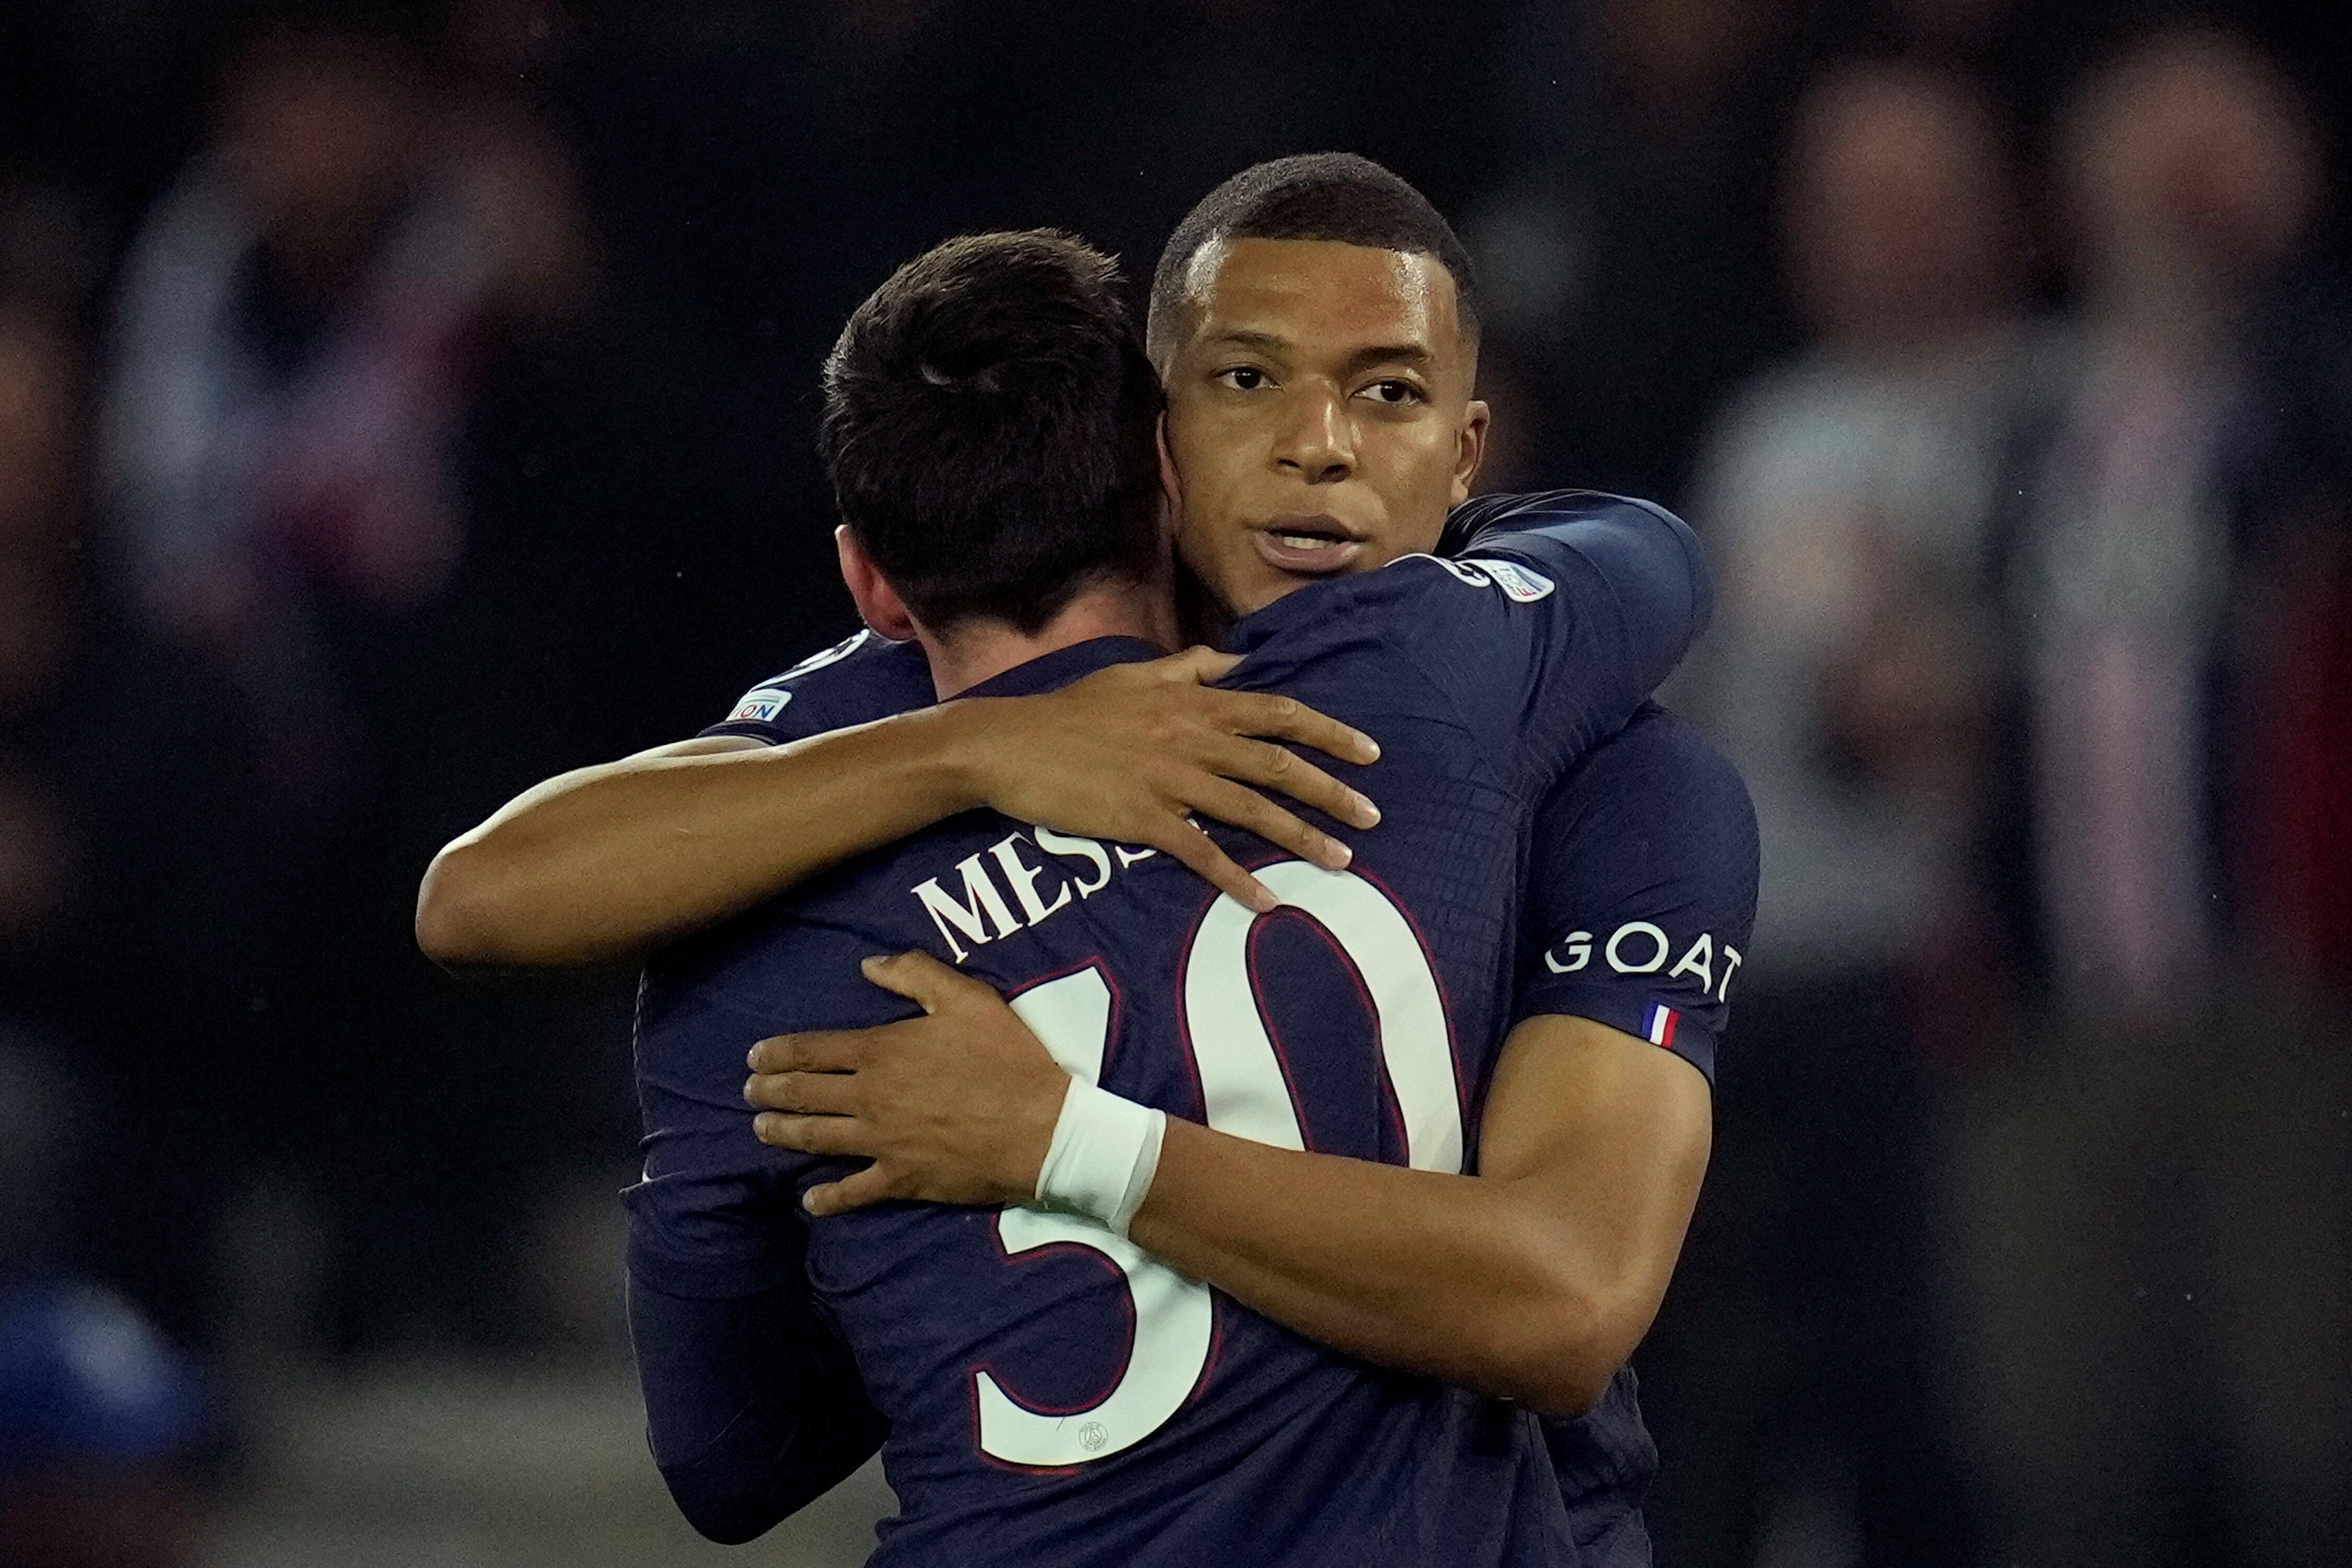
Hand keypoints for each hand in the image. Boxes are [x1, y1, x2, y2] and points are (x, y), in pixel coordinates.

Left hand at [745, 951, 1070, 1215]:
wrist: (1042, 1127)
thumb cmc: (1007, 1058)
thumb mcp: (967, 998)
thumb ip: (915, 974)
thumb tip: (868, 965)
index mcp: (882, 1051)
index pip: (814, 1050)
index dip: (778, 1053)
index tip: (754, 1057)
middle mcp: (870, 1097)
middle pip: (805, 1094)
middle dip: (769, 1092)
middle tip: (748, 1092)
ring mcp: (881, 1142)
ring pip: (817, 1138)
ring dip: (782, 1133)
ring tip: (760, 1129)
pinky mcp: (900, 1179)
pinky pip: (853, 1191)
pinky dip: (827, 1198)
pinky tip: (809, 1200)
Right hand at [950, 646, 1379, 912]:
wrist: (1010, 745)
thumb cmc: (1070, 710)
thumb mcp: (1133, 675)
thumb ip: (1189, 668)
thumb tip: (1234, 660)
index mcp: (1192, 702)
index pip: (1277, 713)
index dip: (1328, 732)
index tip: (1369, 752)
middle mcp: (1189, 737)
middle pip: (1277, 764)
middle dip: (1332, 792)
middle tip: (1372, 818)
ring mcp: (1167, 779)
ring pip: (1251, 809)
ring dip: (1300, 838)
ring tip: (1340, 862)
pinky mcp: (1141, 819)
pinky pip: (1201, 852)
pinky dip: (1237, 877)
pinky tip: (1266, 900)